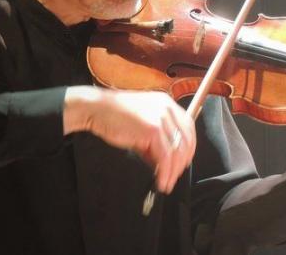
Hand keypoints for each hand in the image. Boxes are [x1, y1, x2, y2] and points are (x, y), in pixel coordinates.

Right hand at [63, 86, 195, 193]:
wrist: (96, 109)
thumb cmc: (114, 117)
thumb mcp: (141, 126)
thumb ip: (155, 142)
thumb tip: (163, 163)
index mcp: (167, 103)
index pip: (188, 127)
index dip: (189, 148)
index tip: (183, 162)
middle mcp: (167, 108)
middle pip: (186, 140)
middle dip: (181, 163)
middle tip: (174, 177)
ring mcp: (161, 117)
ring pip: (177, 150)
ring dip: (173, 171)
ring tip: (166, 183)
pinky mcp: (153, 129)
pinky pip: (165, 156)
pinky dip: (165, 172)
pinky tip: (161, 180)